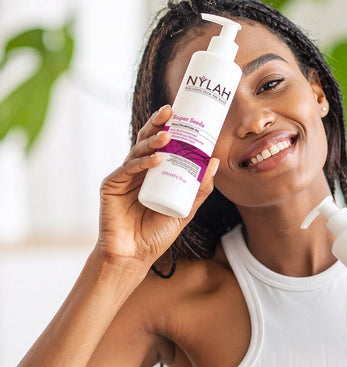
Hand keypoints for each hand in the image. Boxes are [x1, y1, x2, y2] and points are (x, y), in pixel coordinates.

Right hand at [96, 105, 217, 270]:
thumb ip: (200, 188)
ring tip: (168, 134)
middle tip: (171, 111)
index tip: (183, 114)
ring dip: (152, 141)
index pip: (161, 144)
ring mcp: (123, 176)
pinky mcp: (111, 185)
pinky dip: (142, 162)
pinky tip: (156, 159)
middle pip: (147, 141)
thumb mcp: (186, 209)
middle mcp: (137, 170)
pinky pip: (127, 169)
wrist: (134, 255)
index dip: (169, 127)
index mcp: (153, 172)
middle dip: (158, 124)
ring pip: (137, 150)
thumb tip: (214, 162)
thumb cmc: (157, 233)